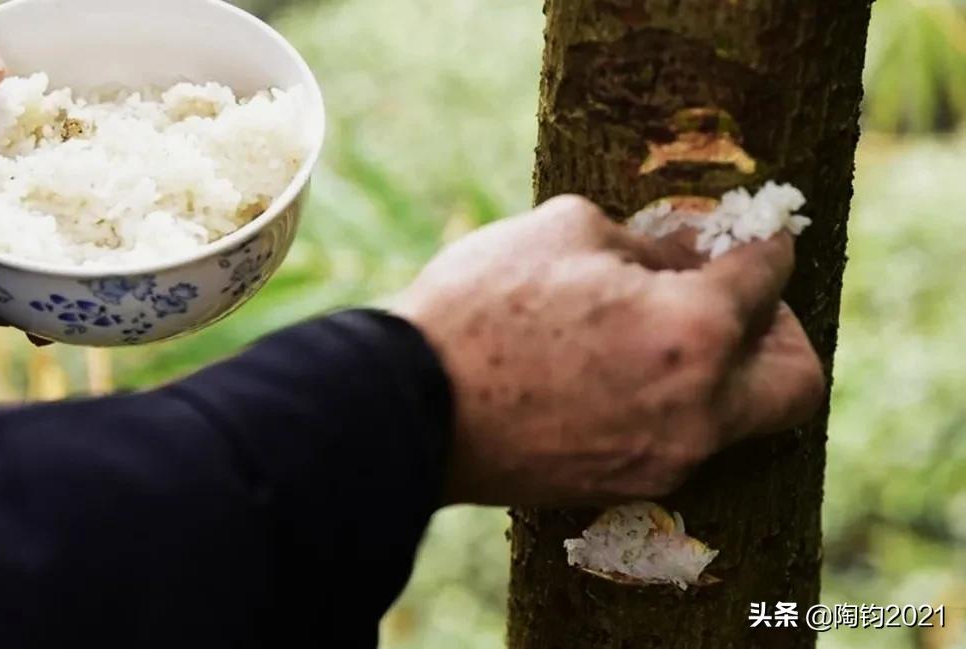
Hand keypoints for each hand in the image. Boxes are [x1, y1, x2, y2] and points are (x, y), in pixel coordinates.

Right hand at [394, 195, 824, 505]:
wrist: (409, 406)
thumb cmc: (481, 307)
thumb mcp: (566, 231)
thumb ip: (647, 240)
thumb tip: (684, 253)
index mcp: (693, 331)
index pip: (766, 279)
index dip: (768, 245)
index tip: (760, 236)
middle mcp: (697, 409)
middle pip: (796, 382)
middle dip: (781, 330)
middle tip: (738, 300)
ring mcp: (664, 460)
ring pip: (738, 417)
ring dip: (723, 368)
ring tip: (664, 329)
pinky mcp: (625, 487)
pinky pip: (683, 440)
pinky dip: (677, 400)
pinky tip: (624, 370)